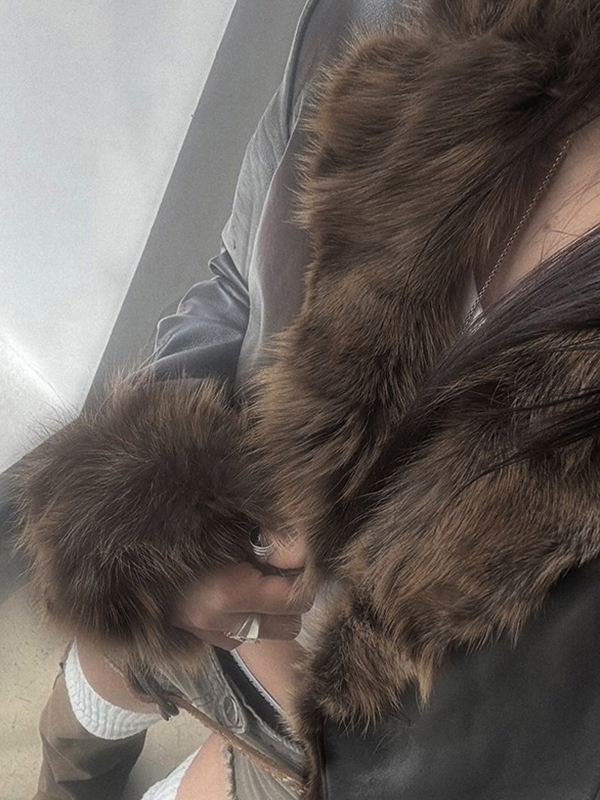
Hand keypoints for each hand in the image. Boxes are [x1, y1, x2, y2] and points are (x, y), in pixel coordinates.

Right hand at [170, 535, 310, 649]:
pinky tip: (237, 590)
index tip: (297, 556)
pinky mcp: (204, 642)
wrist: (129, 551)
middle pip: (290, 624)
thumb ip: (274, 538)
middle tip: (278, 567)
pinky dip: (251, 615)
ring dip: (273, 609)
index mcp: (226, 594)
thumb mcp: (231, 525)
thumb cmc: (185, 531)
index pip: (295, 600)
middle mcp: (219, 625)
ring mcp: (210, 638)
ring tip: (256, 578)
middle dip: (292, 596)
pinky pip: (247, 633)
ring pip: (270, 632)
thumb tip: (307, 552)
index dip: (303, 576)